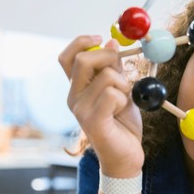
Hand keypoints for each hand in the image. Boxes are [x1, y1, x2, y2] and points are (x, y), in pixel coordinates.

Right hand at [58, 35, 143, 177]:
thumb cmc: (122, 122)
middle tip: (121, 71)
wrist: (125, 155)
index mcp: (78, 87)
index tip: (101, 38)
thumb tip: (111, 42)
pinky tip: (122, 110)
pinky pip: (112, 95)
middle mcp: (73, 97)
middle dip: (108, 57)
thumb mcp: (121, 88)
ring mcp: (80, 110)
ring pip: (105, 77)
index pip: (67, 57)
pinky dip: (124, 98)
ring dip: (123, 84)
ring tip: (125, 99)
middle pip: (82, 60)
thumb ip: (114, 68)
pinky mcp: (92, 122)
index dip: (81, 41)